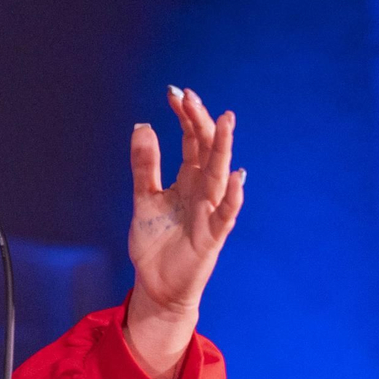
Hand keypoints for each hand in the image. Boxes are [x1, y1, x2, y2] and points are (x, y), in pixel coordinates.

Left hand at [124, 87, 244, 378]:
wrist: (156, 285)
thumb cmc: (155, 242)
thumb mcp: (143, 198)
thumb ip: (144, 166)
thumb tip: (142, 125)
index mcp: (187, 180)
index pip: (191, 141)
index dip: (185, 117)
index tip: (175, 92)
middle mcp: (203, 191)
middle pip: (206, 151)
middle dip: (200, 123)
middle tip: (190, 96)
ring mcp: (210, 213)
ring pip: (219, 176)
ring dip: (222, 150)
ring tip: (225, 122)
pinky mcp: (212, 237)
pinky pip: (225, 215)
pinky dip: (232, 198)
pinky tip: (236, 179)